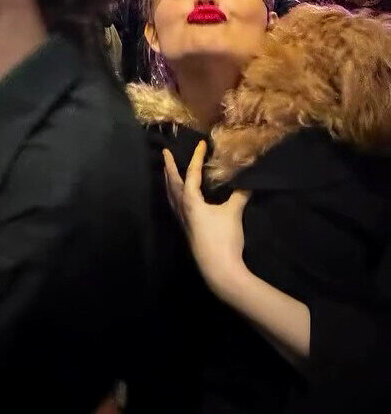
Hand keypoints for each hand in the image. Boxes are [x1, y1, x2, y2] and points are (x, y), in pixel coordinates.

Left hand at [163, 141, 250, 300]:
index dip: (196, 157)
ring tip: (168, 172)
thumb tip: (248, 178)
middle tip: (165, 153)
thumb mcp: (233, 213)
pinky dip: (173, 194)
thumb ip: (240, 193)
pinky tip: (179, 198)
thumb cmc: (224, 238)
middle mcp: (181, 208)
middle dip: (169, 167)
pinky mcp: (185, 229)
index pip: (191, 173)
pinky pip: (174, 205)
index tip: (200, 143)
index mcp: (190, 200)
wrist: (218, 270)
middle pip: (172, 183)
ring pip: (171, 195)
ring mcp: (181, 220)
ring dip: (169, 181)